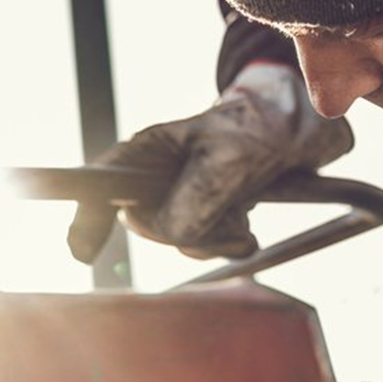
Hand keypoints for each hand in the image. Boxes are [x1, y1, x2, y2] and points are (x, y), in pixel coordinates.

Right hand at [68, 63, 352, 261]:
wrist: (300, 130)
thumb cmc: (258, 127)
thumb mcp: (228, 159)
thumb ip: (194, 199)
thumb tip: (171, 235)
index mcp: (145, 152)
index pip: (98, 190)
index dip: (85, 222)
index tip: (82, 254)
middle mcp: (156, 179)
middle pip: (150, 227)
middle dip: (189, 230)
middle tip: (229, 214)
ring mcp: (180, 199)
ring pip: (183, 242)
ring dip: (219, 236)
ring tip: (244, 211)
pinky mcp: (206, 216)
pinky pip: (208, 247)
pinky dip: (232, 242)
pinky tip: (247, 225)